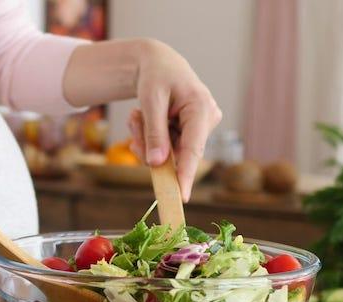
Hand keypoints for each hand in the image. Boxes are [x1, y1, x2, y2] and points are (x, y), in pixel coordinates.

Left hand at [126, 40, 221, 201]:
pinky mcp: (191, 132)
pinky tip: (145, 118)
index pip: (193, 149)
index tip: (181, 196)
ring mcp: (200, 127)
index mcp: (201, 109)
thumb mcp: (151, 101)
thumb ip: (155, 133)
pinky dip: (151, 136)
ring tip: (139, 114)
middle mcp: (207, 120)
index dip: (186, 175)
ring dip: (147, 138)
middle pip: (176, 153)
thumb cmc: (156, 76)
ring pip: (168, 152)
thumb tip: (156, 164)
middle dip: (150, 145)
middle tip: (135, 123)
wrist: (158, 64)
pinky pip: (167, 146)